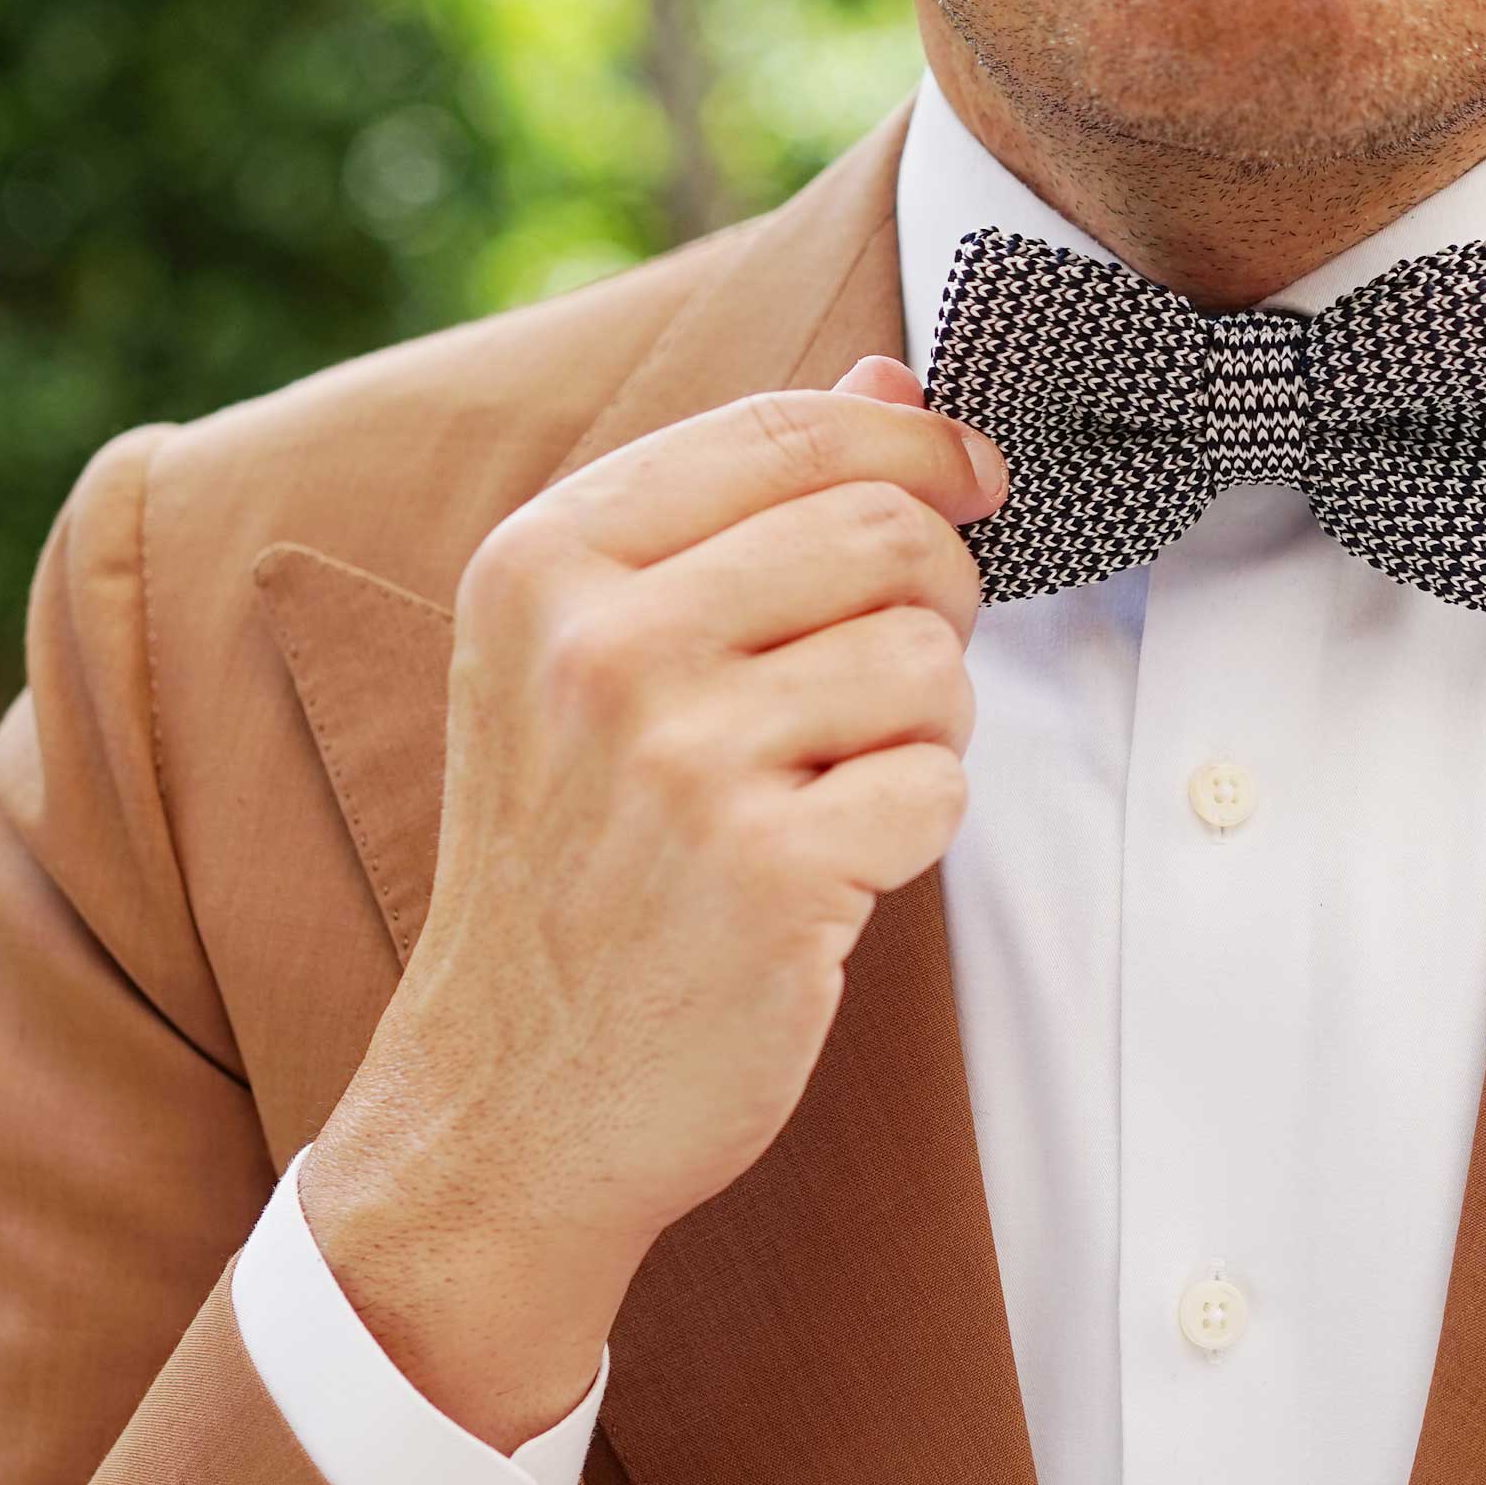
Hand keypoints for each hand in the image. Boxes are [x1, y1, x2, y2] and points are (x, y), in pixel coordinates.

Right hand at [302, 355, 1003, 1445]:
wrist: (510, 1099)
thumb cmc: (569, 870)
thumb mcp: (589, 664)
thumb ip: (735, 512)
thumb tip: (893, 385)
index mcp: (546, 563)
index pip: (786, 434)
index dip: (917, 447)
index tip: (975, 479)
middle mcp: (602, 648)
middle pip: (883, 535)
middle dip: (936, 595)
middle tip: (898, 677)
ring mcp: (683, 765)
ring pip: (926, 664)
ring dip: (925, 727)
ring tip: (839, 787)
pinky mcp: (768, 876)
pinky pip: (936, 791)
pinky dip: (915, 832)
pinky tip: (832, 871)